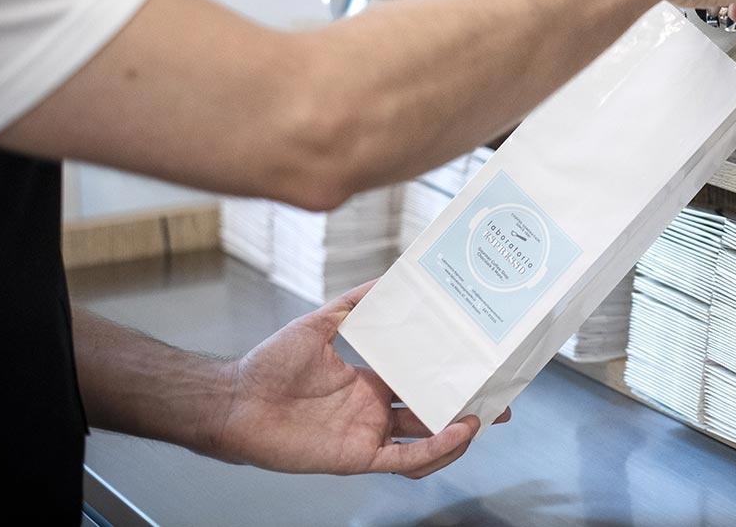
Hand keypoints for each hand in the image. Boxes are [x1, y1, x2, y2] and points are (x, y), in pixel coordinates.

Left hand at [211, 280, 509, 477]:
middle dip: (469, 408)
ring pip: (427, 443)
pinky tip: (458, 431)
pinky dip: (435, 449)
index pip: (420, 381)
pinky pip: (406, 459)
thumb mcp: (320, 323)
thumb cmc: (268, 364)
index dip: (450, 374)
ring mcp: (368, 435)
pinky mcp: (358, 457)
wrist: (234, 398)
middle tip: (501, 397)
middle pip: (433, 413)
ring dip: (458, 433)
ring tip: (484, 416)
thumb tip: (389, 275)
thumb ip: (355, 303)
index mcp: (370, 383)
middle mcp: (374, 411)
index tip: (476, 361)